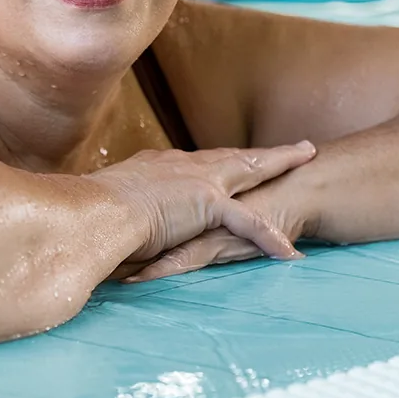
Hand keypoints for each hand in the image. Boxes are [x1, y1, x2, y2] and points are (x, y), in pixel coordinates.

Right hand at [89, 142, 316, 267]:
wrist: (92, 213)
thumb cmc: (90, 215)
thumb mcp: (112, 206)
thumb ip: (124, 210)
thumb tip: (114, 222)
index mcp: (161, 167)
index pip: (202, 162)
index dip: (224, 161)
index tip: (236, 159)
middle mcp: (182, 166)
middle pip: (234, 156)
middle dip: (266, 153)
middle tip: (297, 146)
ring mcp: (197, 180)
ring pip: (250, 170)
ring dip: (281, 164)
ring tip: (308, 158)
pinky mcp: (206, 201)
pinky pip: (248, 222)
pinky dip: (269, 237)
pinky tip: (289, 251)